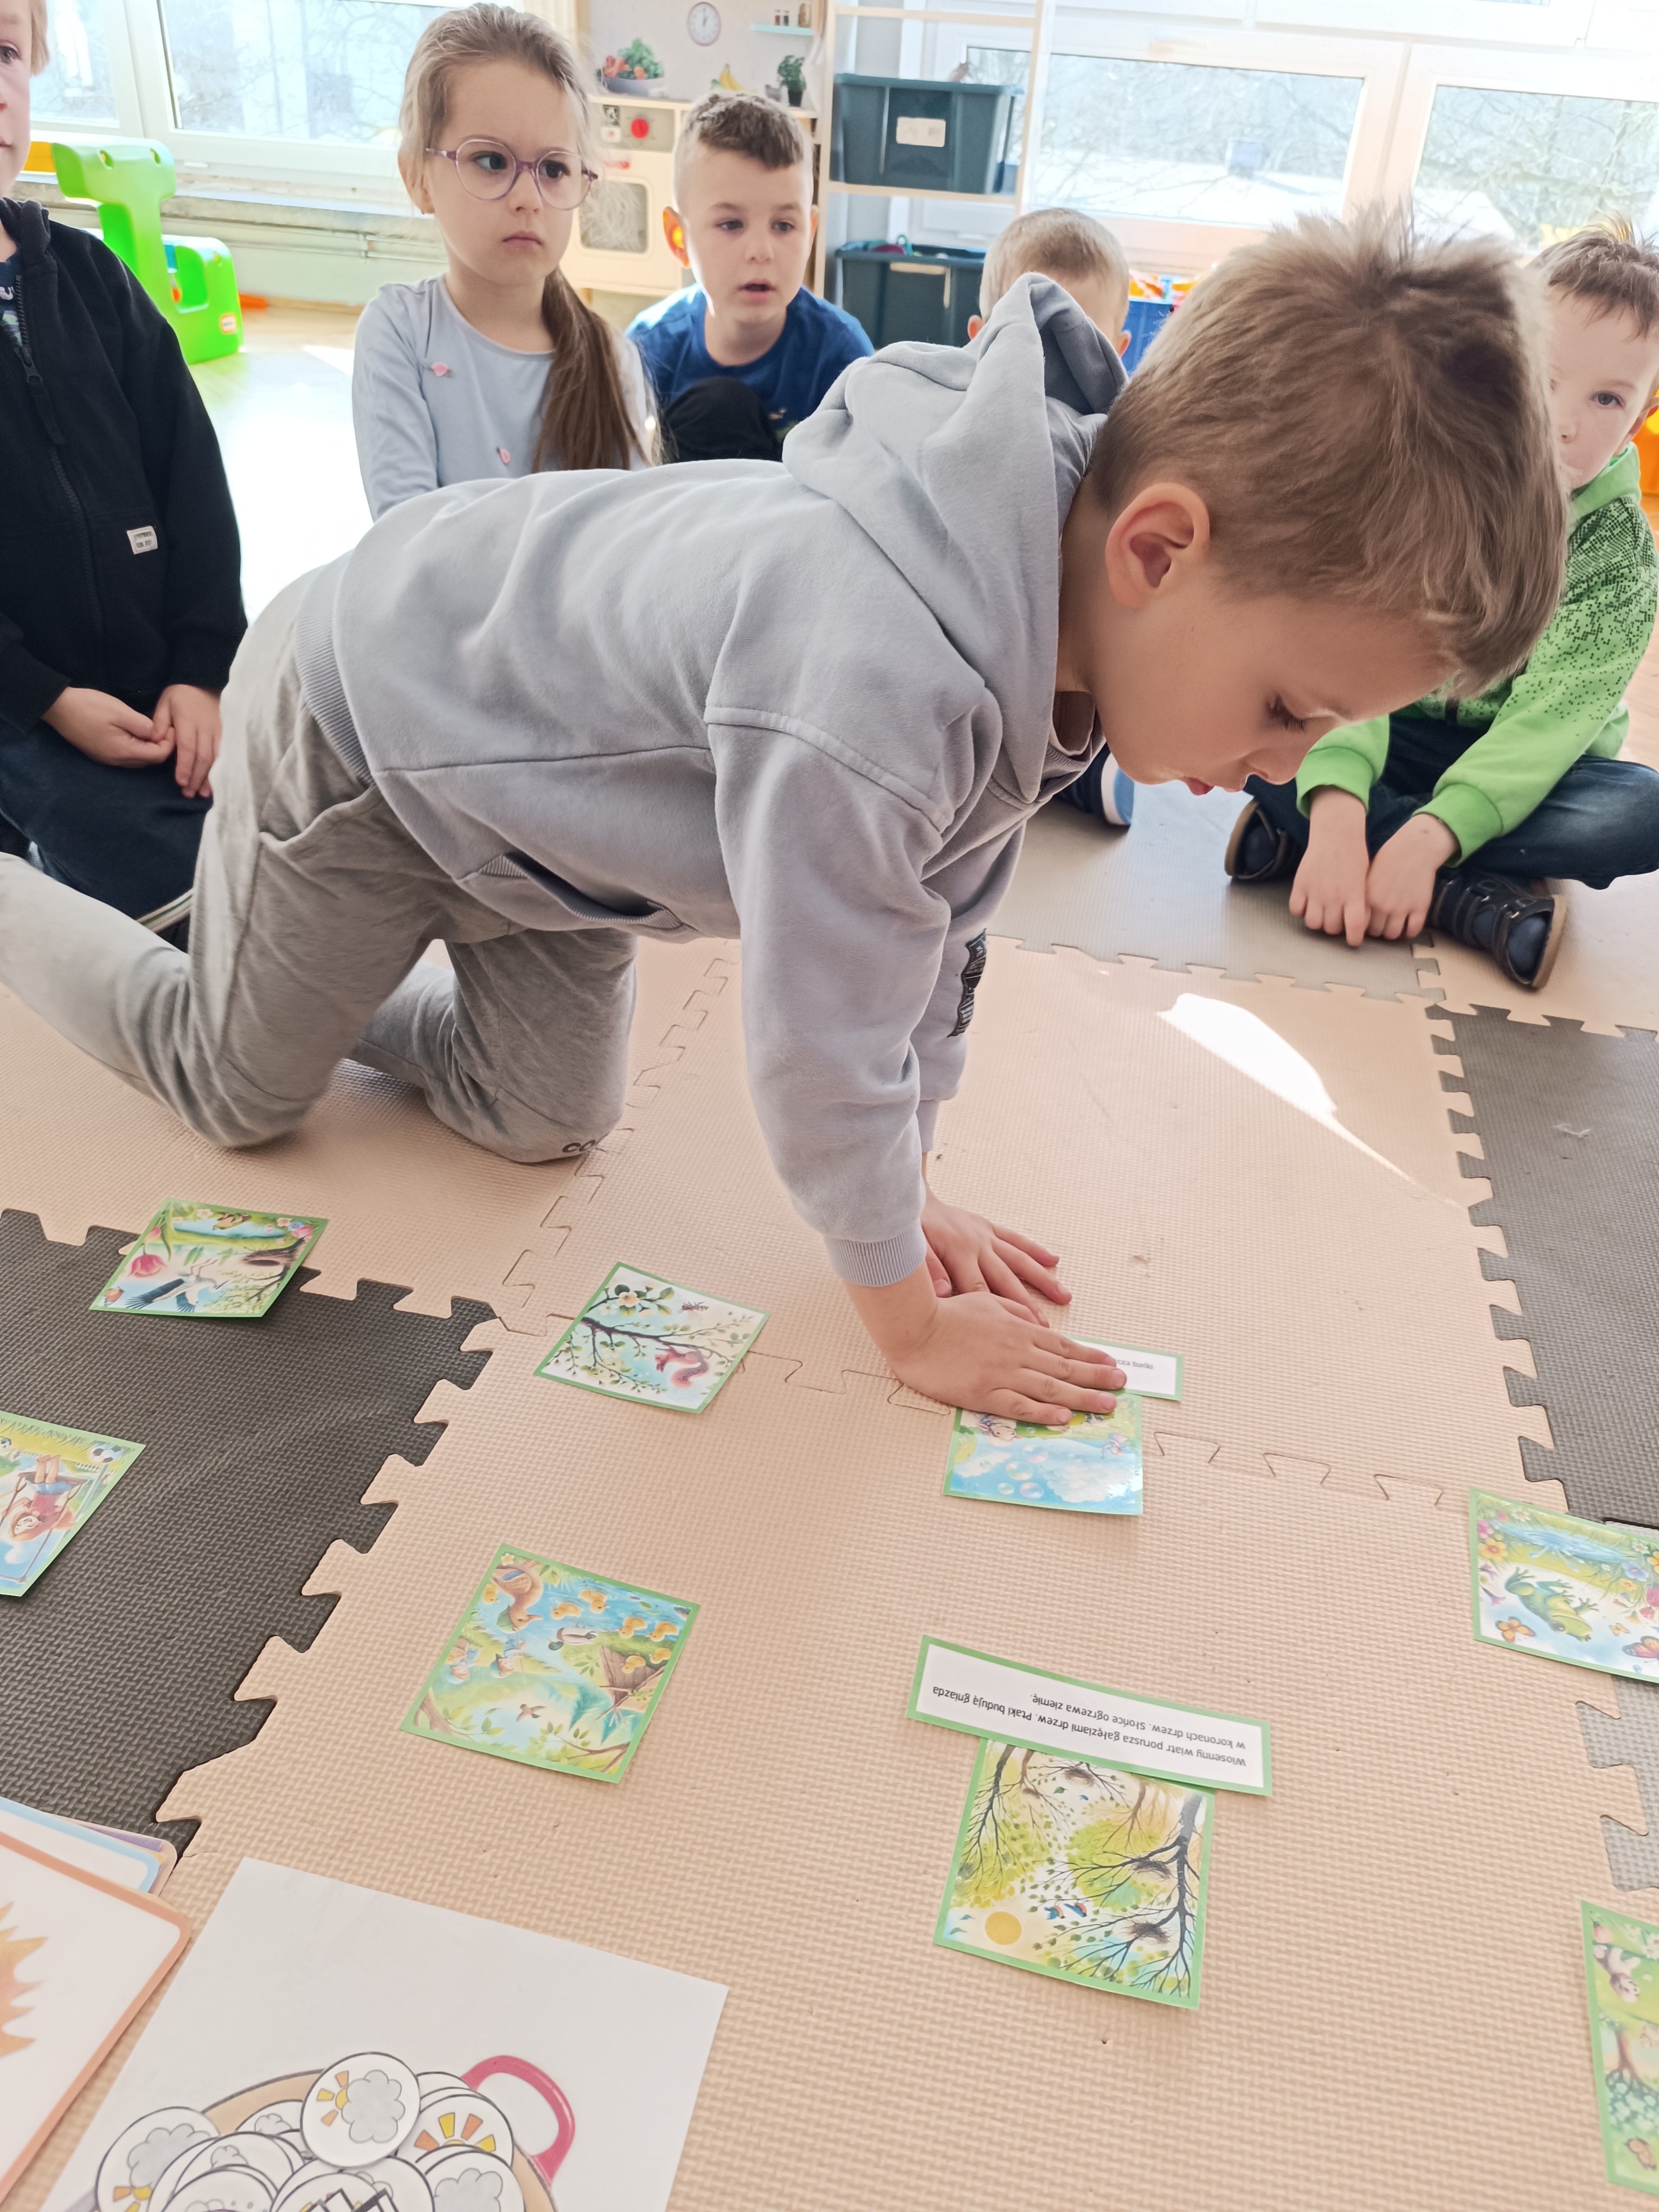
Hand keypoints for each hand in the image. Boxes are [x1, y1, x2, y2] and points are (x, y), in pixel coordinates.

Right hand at [43, 686, 170, 767]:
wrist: (57, 707)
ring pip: (138, 759)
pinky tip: (135, 732)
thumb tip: (157, 733)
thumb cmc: (88, 706)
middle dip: (161, 746)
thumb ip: (142, 725)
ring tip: (152, 729)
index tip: (172, 727)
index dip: (169, 743)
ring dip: (149, 747)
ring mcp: (107, 759)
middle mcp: (116, 761)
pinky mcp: (101, 754)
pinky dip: (136, 747)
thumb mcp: (120, 711)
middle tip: (165, 728)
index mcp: (123, 751)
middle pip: (150, 760)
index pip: (158, 756)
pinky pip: (126, 756)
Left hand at [151, 683, 221, 797]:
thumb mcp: (165, 703)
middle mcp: (206, 728)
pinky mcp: (227, 735)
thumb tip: (156, 741)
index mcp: (188, 720)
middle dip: (196, 777)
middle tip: (188, 793)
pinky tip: (216, 783)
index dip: (185, 766)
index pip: (188, 746)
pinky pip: (225, 755)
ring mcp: (219, 731)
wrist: (203, 683)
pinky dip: (220, 770)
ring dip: (209, 777)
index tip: (181, 782)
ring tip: (202, 793)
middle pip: (203, 757)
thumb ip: (160, 722)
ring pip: (216, 758)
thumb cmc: (181, 696)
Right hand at [846, 1266, 1125, 1424]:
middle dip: (1098, 1377)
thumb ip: (1014, 1312)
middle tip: (1122, 1386)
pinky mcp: (984, 1394)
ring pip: (1051, 1389)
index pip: (1063, 1346)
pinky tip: (1063, 1419)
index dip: (1091, 1357)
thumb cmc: (945, 1314)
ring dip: (1083, 1398)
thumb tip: (1038, 1322)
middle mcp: (1017, 1352)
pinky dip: (1044, 1414)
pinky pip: (1020, 1407)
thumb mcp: (985, 1302)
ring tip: (1107, 1405)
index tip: (1112, 1364)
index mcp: (1018, 1330)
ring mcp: (1002, 1374)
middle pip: (1065, 1368)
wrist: (913, 1328)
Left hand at [921, 1189, 1070, 1318]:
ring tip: (1063, 1297)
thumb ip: (929, 1271)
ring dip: (1042, 1279)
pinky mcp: (988, 1227)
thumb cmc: (911, 1227)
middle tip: (1044, 1326)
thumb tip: (942, 1294)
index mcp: (959, 1253)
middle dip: (1026, 1304)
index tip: (1015, 1331)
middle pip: (1006, 1280)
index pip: (980, 1289)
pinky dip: (1035, 1250)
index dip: (997, 1311)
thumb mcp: (911, 1248)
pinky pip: (1015, 1240)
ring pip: (1019, 1260)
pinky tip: (1053, 1261)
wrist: (912, 1198)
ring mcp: (986, 1236)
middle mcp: (978, 1245)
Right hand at [1289, 787, 1369, 945]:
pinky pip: (1296, 910)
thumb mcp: (1364, 880)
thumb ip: (1359, 903)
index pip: (1354, 927)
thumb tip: (1356, 925)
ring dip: (1318, 922)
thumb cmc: (1355, 856)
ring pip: (1313, 923)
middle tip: (1337, 920)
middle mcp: (1334, 896)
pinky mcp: (1300, 884)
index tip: (1353, 941)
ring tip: (1322, 914)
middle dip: (1335, 928)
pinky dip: (1301, 910)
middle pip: (1331, 928)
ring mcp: (1315, 891)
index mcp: (1354, 895)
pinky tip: (1307, 904)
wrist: (1337, 834)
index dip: (1353, 939)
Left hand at [1363, 813, 1456, 941]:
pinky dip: (1410, 933)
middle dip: (1376, 930)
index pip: (1359, 924)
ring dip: (1392, 933)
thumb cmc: (1389, 859)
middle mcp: (1383, 905)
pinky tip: (1408, 927)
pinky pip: (1413, 930)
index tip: (1365, 923)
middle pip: (1375, 932)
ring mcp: (1402, 907)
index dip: (1361, 926)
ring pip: (1392, 934)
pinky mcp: (1420, 907)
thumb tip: (1353, 913)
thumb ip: (1361, 895)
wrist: (1415, 848)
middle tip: (1380, 924)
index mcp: (1366, 897)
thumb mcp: (1367, 874)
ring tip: (1392, 926)